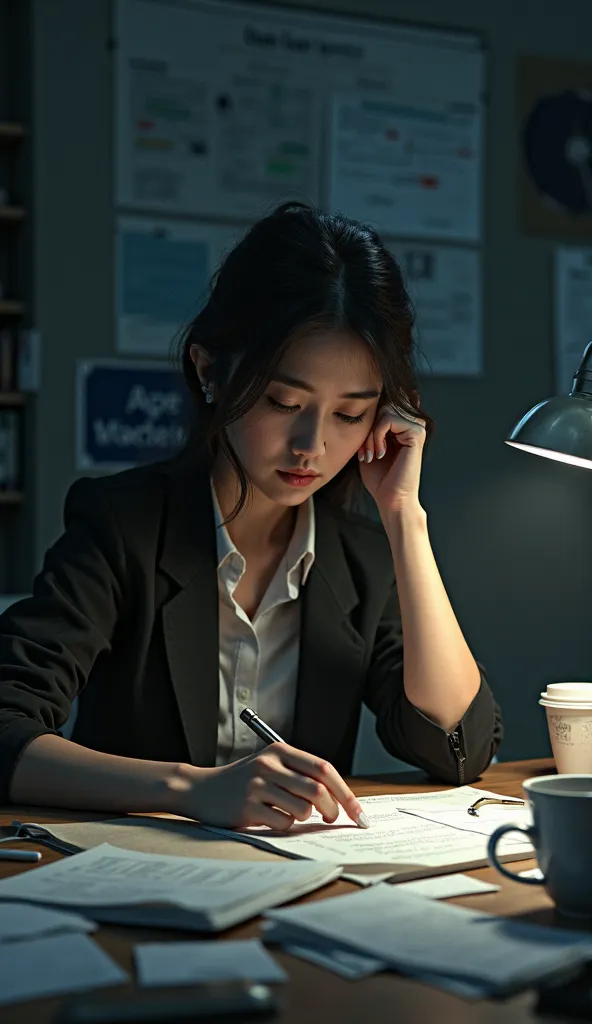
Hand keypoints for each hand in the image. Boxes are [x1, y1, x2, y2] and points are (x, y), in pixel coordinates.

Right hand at [178, 743, 367, 830]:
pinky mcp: (247, 807)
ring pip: (303, 810)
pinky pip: (283, 823)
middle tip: (331, 818)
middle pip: (317, 790)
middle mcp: (269, 765)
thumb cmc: (243, 780)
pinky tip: (270, 818)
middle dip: (333, 810)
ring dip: (305, 819)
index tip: (359, 813)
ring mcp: (257, 785)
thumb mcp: (271, 766)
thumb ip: (300, 775)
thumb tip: (340, 800)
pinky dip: (285, 826)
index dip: (346, 793)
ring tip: (289, 813)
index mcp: (280, 751)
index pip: (324, 769)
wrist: (201, 789)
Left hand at [358, 403, 425, 514]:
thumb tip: (363, 405)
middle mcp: (412, 424)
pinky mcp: (416, 433)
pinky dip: (377, 436)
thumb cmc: (380, 478)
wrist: (391, 499)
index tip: (364, 449)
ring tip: (371, 454)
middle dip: (368, 430)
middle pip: (382, 406)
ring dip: (371, 434)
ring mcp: (416, 427)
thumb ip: (369, 427)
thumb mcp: (369, 446)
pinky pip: (388, 420)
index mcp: (402, 427)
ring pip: (384, 412)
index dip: (367, 424)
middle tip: (366, 453)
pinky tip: (380, 453)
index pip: (381, 407)